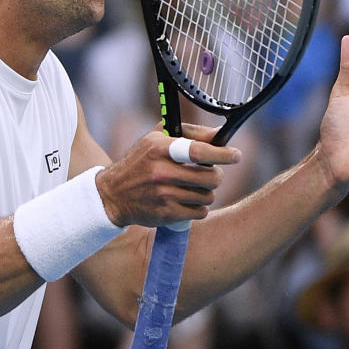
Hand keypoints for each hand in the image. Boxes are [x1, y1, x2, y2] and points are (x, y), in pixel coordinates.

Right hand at [96, 124, 241, 227]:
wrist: (112, 194)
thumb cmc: (141, 161)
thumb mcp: (157, 138)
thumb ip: (190, 133)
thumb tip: (220, 134)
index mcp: (160, 148)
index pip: (198, 152)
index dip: (221, 154)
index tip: (236, 155)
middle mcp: (161, 172)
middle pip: (210, 178)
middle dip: (215, 176)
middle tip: (210, 174)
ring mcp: (164, 195)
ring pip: (207, 196)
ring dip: (207, 192)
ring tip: (195, 187)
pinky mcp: (166, 215)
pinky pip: (200, 212)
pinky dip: (199, 208)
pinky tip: (188, 201)